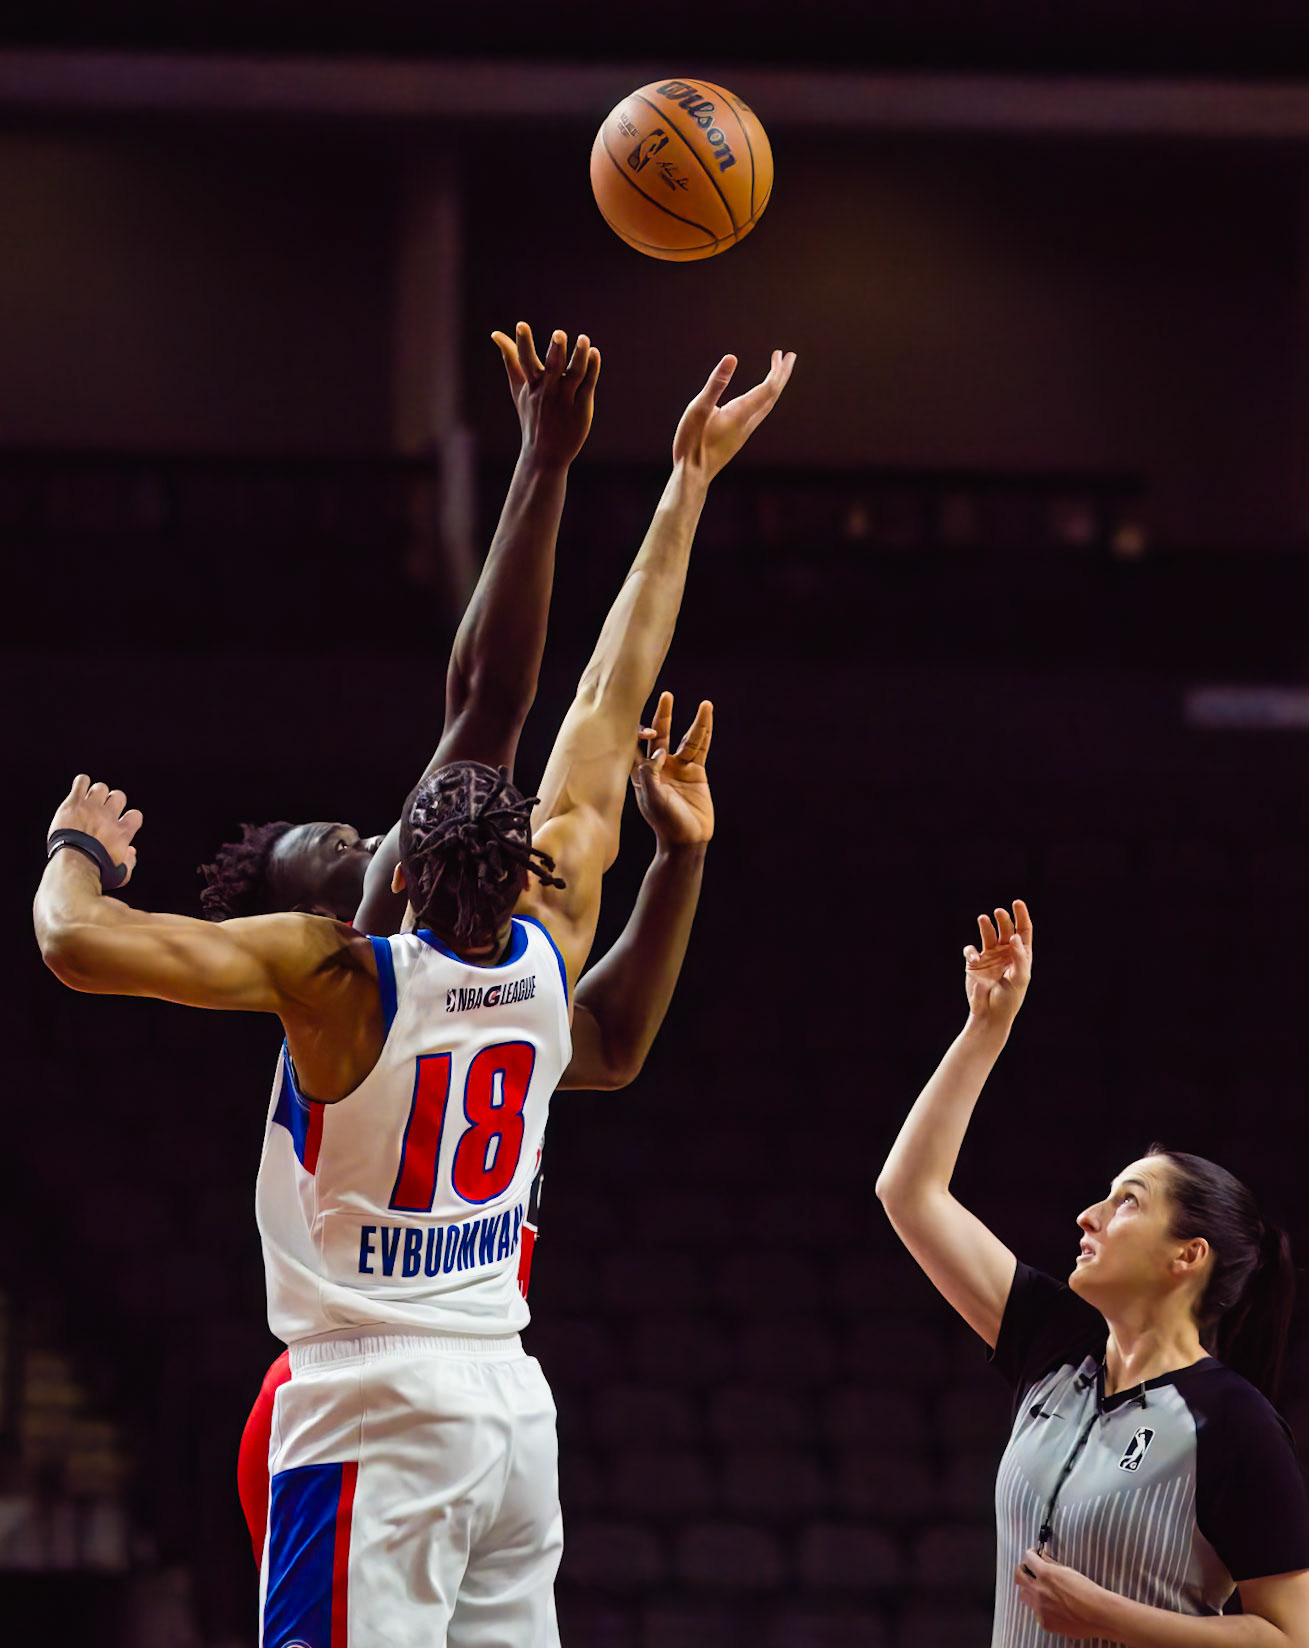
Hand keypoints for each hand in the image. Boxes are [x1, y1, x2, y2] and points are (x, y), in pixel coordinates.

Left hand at [48, 775, 142, 887]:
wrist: (73, 864)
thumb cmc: (97, 872)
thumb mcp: (121, 874)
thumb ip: (130, 861)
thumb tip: (131, 850)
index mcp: (123, 832)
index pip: (135, 815)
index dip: (129, 819)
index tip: (120, 826)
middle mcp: (110, 816)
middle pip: (118, 796)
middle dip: (113, 803)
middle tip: (102, 813)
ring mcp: (91, 807)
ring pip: (100, 788)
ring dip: (97, 794)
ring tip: (89, 803)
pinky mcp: (74, 803)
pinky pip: (81, 782)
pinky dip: (82, 783)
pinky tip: (79, 789)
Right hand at [491, 322, 600, 467]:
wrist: (545, 455)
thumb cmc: (531, 417)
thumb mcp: (518, 389)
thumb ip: (509, 360)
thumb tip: (496, 334)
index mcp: (531, 386)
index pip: (525, 361)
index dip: (522, 343)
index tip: (520, 325)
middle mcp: (547, 392)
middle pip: (552, 367)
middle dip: (555, 351)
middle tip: (559, 334)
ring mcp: (565, 400)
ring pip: (574, 374)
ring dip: (580, 356)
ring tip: (584, 339)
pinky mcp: (582, 408)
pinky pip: (588, 384)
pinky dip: (592, 368)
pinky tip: (594, 353)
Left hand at [631, 692, 713, 847]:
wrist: (687, 839)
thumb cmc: (665, 823)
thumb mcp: (653, 800)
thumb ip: (651, 774)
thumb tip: (658, 751)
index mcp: (642, 772)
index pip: (636, 744)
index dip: (640, 732)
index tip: (649, 732)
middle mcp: (659, 766)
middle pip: (660, 735)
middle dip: (662, 716)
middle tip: (666, 696)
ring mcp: (678, 767)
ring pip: (685, 739)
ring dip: (694, 722)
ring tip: (705, 704)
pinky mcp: (696, 772)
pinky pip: (701, 748)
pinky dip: (706, 733)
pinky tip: (709, 718)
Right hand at [672, 348, 795, 480]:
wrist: (692, 475)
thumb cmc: (692, 442)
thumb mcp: (699, 408)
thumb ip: (716, 383)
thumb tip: (732, 358)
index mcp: (740, 414)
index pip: (768, 389)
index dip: (777, 370)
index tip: (784, 354)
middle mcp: (747, 423)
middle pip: (772, 396)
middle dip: (782, 375)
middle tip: (790, 355)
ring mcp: (744, 432)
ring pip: (767, 405)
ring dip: (774, 386)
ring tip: (777, 371)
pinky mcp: (737, 438)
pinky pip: (759, 414)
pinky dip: (764, 398)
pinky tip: (759, 397)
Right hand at [963, 900, 1031, 1030]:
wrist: (989, 1015)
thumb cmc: (1009, 999)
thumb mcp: (1019, 978)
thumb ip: (1019, 957)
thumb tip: (1014, 936)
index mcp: (1020, 956)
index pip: (1023, 931)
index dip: (1021, 915)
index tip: (1017, 902)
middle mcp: (1005, 953)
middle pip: (1006, 929)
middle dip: (1003, 919)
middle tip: (999, 912)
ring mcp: (989, 957)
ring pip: (988, 934)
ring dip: (986, 925)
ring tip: (983, 918)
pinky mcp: (974, 963)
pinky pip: (971, 949)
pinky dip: (971, 951)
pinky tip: (974, 958)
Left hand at [1015, 1550, 1111, 1637]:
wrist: (1098, 1614)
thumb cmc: (1087, 1591)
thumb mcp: (1068, 1571)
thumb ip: (1051, 1564)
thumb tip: (1042, 1557)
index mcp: (1045, 1574)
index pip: (1027, 1558)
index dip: (1030, 1554)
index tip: (1033, 1555)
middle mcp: (1039, 1590)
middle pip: (1018, 1577)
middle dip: (1023, 1571)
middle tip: (1030, 1571)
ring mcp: (1040, 1608)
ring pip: (1024, 1595)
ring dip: (1029, 1589)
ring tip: (1041, 1590)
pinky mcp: (1044, 1622)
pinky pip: (1035, 1612)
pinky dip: (1040, 1607)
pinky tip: (1052, 1606)